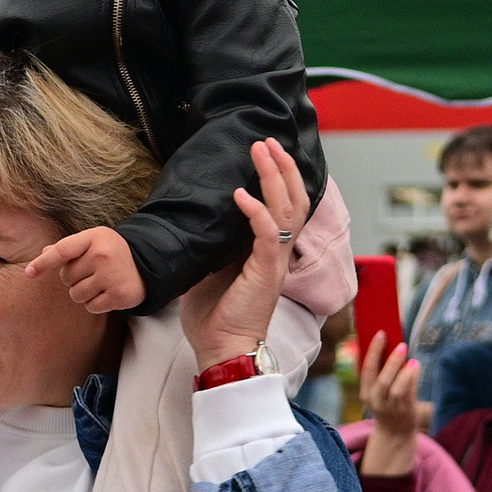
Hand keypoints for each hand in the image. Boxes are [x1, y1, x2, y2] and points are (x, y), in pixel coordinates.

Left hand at [24, 226, 145, 312]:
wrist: (147, 264)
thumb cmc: (112, 251)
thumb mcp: (93, 241)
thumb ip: (69, 247)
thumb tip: (44, 252)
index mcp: (94, 237)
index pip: (62, 250)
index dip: (44, 262)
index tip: (29, 272)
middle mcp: (102, 255)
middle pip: (66, 277)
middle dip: (74, 278)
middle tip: (93, 271)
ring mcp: (112, 276)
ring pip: (76, 295)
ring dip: (84, 293)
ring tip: (100, 282)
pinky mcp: (119, 295)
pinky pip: (91, 307)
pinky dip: (96, 304)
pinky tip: (108, 292)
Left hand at [178, 139, 308, 373]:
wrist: (220, 350)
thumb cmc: (214, 315)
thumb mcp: (211, 268)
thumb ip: (213, 244)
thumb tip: (197, 219)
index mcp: (268, 252)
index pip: (285, 206)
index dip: (280, 178)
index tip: (265, 153)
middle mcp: (278, 253)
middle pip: (294, 199)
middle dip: (281, 167)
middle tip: (266, 141)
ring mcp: (274, 262)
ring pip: (287, 209)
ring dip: (274, 177)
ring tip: (261, 151)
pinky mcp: (265, 273)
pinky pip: (268, 235)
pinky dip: (257, 212)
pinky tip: (241, 195)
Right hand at [357, 337, 422, 477]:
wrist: (394, 431)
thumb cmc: (385, 402)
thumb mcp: (375, 390)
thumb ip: (377, 371)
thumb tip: (383, 341)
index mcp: (365, 392)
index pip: (366, 369)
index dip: (373, 350)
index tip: (381, 333)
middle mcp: (375, 401)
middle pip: (382, 380)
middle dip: (392, 361)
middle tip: (402, 344)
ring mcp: (391, 408)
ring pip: (397, 389)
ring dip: (405, 372)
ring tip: (412, 360)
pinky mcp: (405, 411)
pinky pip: (410, 393)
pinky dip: (413, 379)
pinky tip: (416, 366)